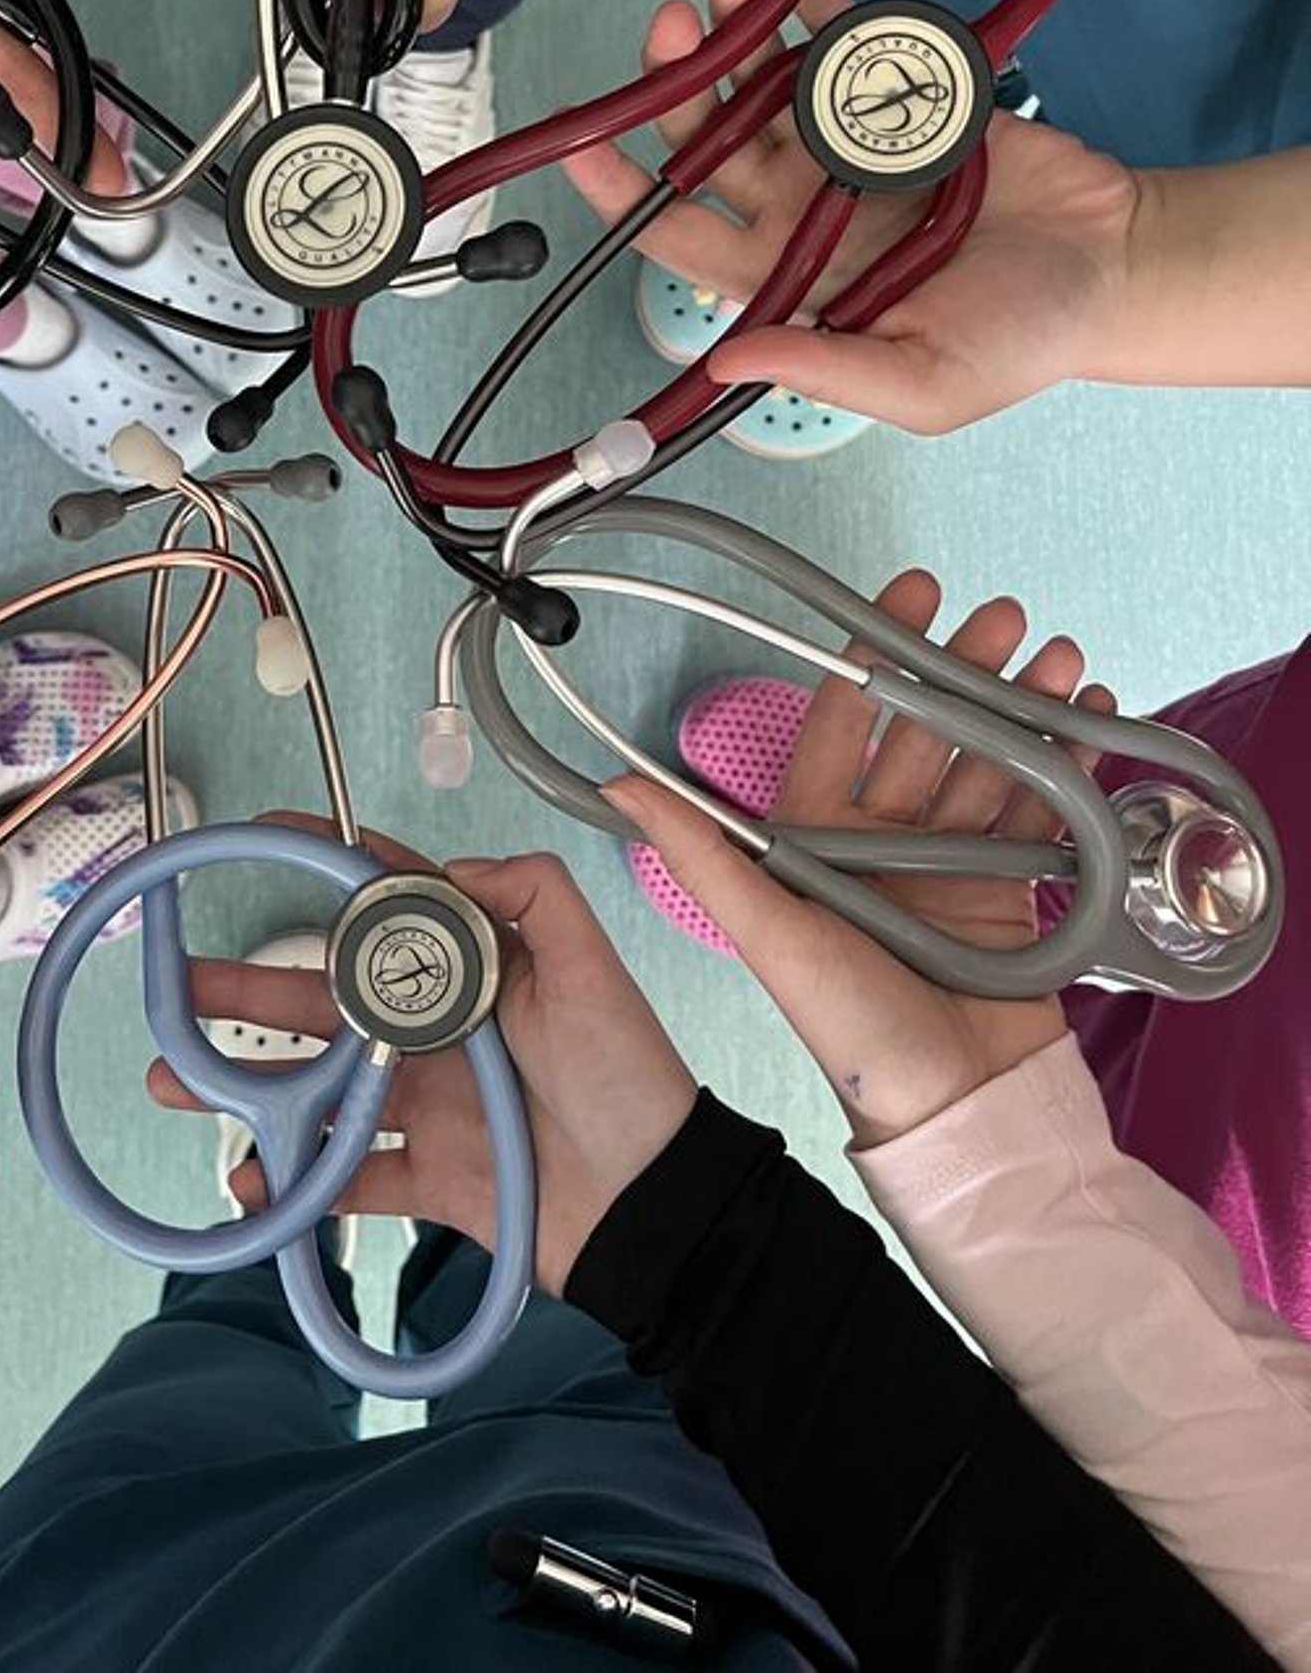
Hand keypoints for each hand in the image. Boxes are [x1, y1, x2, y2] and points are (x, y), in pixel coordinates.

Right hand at [150, 825, 695, 1292]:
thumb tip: (451, 866)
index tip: (268, 837)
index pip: (391, 903)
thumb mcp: (593, 969)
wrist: (655, 1208)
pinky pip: (347, 1174)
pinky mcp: (429, 1177)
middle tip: (182, 986)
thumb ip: (533, 896)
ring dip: (248, 1085)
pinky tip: (252, 1183)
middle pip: (327, 997)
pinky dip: (295, 1181)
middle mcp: (440, 1030)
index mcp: (473, 971)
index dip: (331, 864)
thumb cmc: (632, 1082)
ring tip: (178, 1082)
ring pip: (318, 1085)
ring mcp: (428, 1104)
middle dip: (250, 987)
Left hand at [565, 0, 1141, 430]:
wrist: (1113, 264)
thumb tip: (728, 362)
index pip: (680, 235)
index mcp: (788, 276)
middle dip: (678, 85)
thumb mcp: (926, 382)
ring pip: (763, 80)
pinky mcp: (896, 95)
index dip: (624, 195)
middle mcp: (800, 207)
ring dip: (733, 29)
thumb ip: (829, 369)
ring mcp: (843, 145)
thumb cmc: (1022, 337)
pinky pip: (836, 40)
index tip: (581, 149)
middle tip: (672, 30)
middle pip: (709, 140)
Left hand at [606, 572, 1115, 1148]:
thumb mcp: (768, 934)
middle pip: (926, 731)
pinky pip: (1040, 807)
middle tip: (1005, 617)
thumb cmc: (851, 1031)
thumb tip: (618, 785)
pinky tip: (1090, 714)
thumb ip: (701, 852)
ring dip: (1024, 705)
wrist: (956, 1109)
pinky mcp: (1009, 891)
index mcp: (817, 838)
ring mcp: (949, 862)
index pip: (843, 723)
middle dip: (964, 670)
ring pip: (988, 758)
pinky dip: (1066, 760)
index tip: (909, 598)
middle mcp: (880, 841)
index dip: (873, 657)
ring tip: (1062, 656)